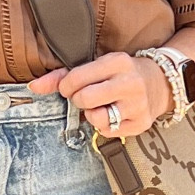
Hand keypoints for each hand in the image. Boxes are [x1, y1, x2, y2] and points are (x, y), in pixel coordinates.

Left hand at [28, 51, 169, 134]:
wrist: (160, 83)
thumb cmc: (121, 74)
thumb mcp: (98, 65)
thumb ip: (64, 75)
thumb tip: (34, 86)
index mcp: (118, 62)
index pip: (76, 79)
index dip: (66, 86)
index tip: (70, 88)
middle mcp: (130, 83)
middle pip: (84, 100)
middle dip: (78, 100)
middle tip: (85, 97)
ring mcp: (137, 105)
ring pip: (96, 118)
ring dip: (91, 114)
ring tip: (101, 106)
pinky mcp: (140, 123)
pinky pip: (108, 132)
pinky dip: (104, 125)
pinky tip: (113, 114)